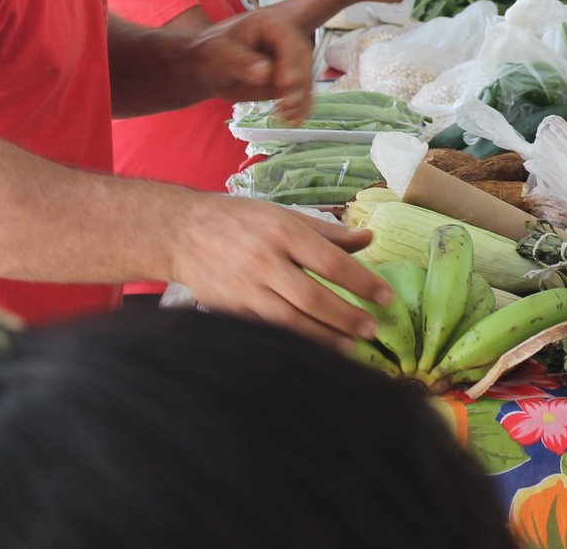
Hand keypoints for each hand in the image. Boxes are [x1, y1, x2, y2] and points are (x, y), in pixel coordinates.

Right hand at [171, 195, 390, 350]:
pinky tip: (313, 350)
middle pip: (313, 297)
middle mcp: (264, 261)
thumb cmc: (240, 220)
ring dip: (323, 337)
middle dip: (346, 316)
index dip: (363, 282)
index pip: (332, 262)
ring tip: (350, 347)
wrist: (180, 232)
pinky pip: (267, 331)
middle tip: (372, 329)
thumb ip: (328, 232)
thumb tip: (369, 239)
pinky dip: (292, 342)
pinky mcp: (230, 310)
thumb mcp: (285, 215)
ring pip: (290, 321)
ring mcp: (245, 289)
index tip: (386, 297)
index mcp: (283, 232)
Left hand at [186, 7, 315, 122]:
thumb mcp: (221, 53)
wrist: (207, 66)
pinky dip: (299, 108)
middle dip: (299, 84)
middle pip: (303, 61)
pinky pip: (300, 94)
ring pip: (305, 79)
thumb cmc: (212, 51)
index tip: (285, 83)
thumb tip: (265, 74)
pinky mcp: (289, 81)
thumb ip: (242, 62)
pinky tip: (292, 121)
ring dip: (300, 99)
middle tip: (287, 105)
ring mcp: (290, 63)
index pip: (289, 40)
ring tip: (287, 117)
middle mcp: (287, 42)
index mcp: (272, 25)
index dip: (291, 61)